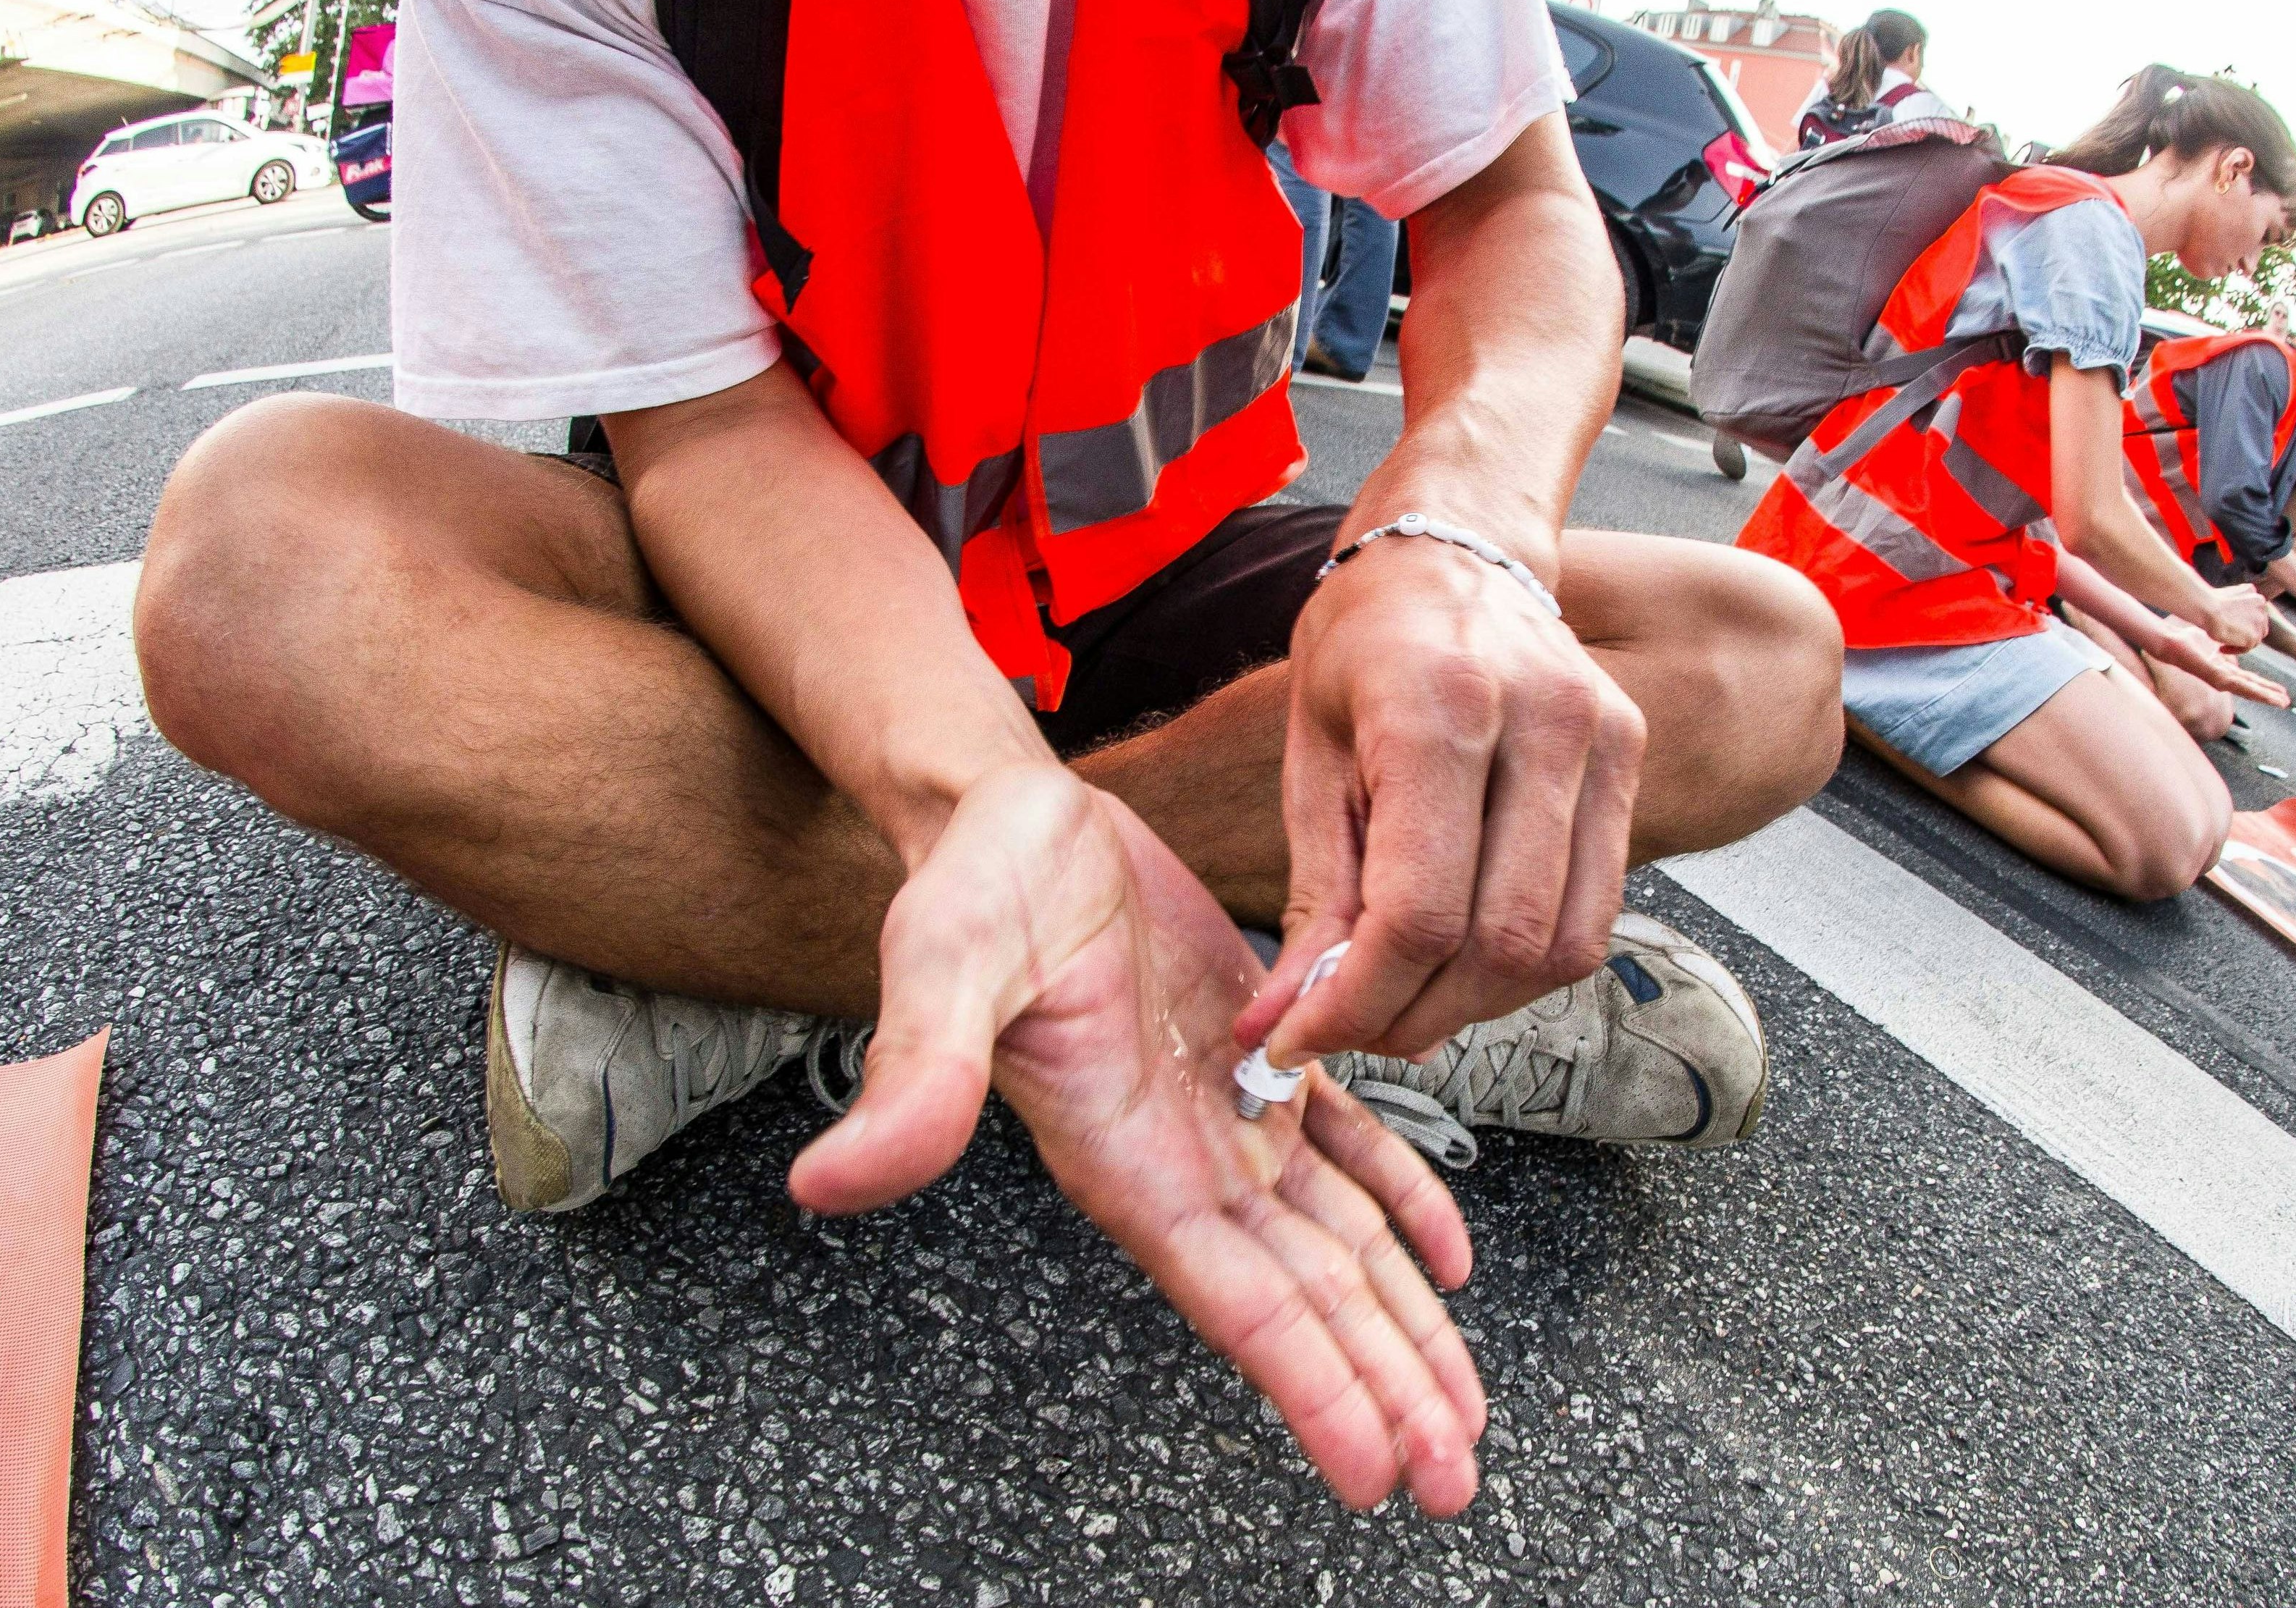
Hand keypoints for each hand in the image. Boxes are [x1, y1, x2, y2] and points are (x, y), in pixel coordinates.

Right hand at [788, 764, 1486, 1513]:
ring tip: (1462, 1410)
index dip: (1309, 1388)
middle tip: (1453, 1480)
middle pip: (1307, 1301)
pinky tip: (1451, 1256)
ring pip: (1340, 1246)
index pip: (1236, 1301)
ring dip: (1402, 1328)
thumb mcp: (944, 962)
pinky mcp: (1260, 1060)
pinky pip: (1353, 1152)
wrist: (1011, 815)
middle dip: (1383, 1393)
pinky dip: (1409, 1203)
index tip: (1374, 1471)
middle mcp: (1182, 1162)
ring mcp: (1225, 1119)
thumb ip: (917, 1076)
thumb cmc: (972, 885)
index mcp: (1124, 1161)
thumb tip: (833, 1180)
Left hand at [1242, 537, 1645, 1064]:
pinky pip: (1594, 915)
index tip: (1299, 1037)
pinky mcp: (1631, 759)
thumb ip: (1314, 900)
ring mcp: (1601, 739)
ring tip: (1404, 1001)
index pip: (1418, 914)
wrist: (1453, 551)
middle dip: (1413, 1016)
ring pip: (1558, 946)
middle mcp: (1539, 721)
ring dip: (1475, 1006)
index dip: (1356, 1003)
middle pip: (1497, 943)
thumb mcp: (1309, 759)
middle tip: (1350, 1029)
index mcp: (1439, 707)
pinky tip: (1465, 961)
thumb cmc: (1364, 644)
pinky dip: (1525, 967)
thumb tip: (1289, 1021)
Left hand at [2146, 619, 2293, 708]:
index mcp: (2224, 670)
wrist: (2171, 642)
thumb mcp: (2212, 646)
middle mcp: (2222, 678)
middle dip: (2268, 694)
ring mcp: (2219, 679)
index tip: (2280, 690)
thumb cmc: (2188, 642)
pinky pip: (2238, 685)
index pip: (2248, 680)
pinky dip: (2254, 691)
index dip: (2264, 686)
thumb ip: (2222, 649)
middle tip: (2286, 702)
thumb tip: (2227, 644)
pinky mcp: (2215, 677)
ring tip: (2282, 702)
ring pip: (2247, 690)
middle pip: (2250, 688)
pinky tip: (2265, 695)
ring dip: (2265, 696)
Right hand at [2195, 583, 2272, 652]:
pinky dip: (2234, 650)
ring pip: (2254, 640)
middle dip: (2245, 635)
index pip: (2257, 617)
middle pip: (2259, 629)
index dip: (2244, 625)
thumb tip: (2241, 621)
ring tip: (2222, 646)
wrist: (2208, 609)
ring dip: (2239, 644)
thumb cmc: (2211, 604)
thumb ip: (2241, 606)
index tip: (2230, 628)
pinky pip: (2246, 648)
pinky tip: (2220, 648)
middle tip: (2228, 639)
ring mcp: (2260, 623)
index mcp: (2258, 599)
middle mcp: (2263, 609)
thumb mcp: (2230, 599)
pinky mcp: (2254, 636)